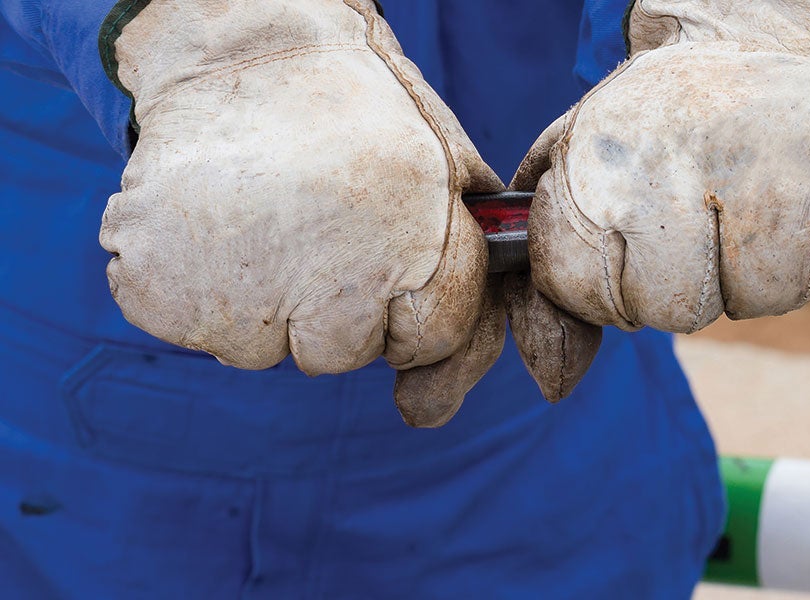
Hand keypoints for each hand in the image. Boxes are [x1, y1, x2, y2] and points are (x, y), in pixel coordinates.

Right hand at [99, 0, 594, 424]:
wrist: (241, 48)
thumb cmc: (354, 109)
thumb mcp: (443, 165)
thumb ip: (468, 267)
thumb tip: (447, 387)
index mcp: (412, 251)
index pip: (428, 341)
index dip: (411, 308)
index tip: (385, 264)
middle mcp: (333, 285)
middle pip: (342, 354)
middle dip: (333, 309)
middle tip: (312, 231)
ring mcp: (242, 298)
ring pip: (263, 350)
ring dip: (261, 304)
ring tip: (260, 221)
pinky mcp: (163, 294)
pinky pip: (193, 327)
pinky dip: (196, 291)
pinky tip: (212, 228)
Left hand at [522, 0, 809, 332]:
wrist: (779, 39)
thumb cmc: (670, 127)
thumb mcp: (586, 173)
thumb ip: (557, 280)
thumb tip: (555, 381)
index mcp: (605, 158)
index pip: (584, 290)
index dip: (612, 284)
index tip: (636, 240)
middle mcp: (686, 160)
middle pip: (678, 311)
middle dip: (694, 285)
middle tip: (711, 221)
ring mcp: (779, 171)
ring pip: (765, 302)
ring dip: (768, 274)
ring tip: (764, 205)